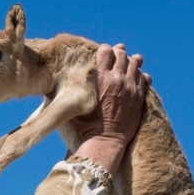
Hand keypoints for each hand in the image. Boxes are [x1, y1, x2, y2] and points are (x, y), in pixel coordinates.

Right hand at [75, 43, 150, 173]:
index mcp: (100, 78)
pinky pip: (144, 79)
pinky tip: (137, 78)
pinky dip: (141, 76)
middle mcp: (117, 80)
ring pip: (135, 65)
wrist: (103, 144)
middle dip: (118, 53)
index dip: (104, 50)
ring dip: (131, 63)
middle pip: (122, 54)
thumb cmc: (83, 127)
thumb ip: (64, 92)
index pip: (105, 51)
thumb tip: (49, 87)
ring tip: (128, 63)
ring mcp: (131, 88)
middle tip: (116, 55)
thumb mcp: (69, 106)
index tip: (102, 53)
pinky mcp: (139, 99)